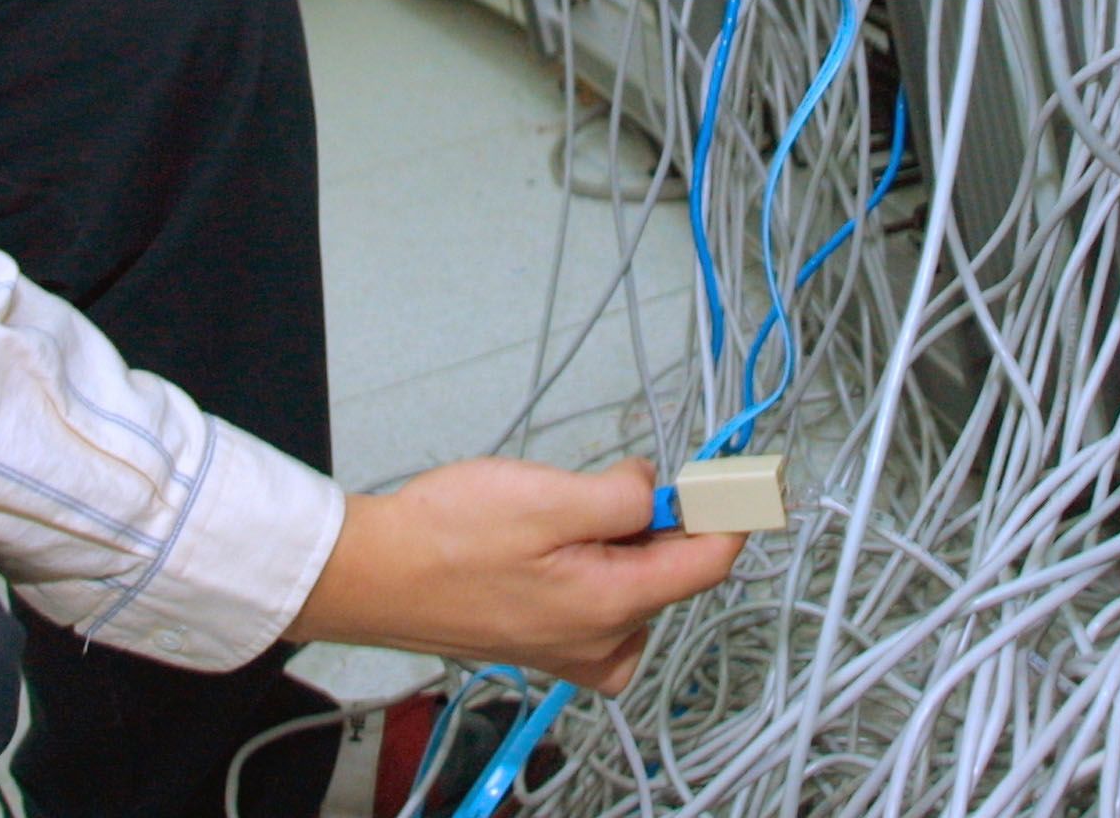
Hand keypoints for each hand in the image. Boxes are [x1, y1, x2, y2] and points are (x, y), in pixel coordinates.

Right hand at [284, 456, 743, 693]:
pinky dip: (599, 564)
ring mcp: (573, 650)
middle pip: (673, 570)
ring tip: (567, 509)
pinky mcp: (547, 644)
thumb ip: (622, 494)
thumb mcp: (549, 496)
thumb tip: (657, 488)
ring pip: (638, 585)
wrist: (374, 575)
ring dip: (625, 539)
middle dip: (661, 517)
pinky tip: (558, 541)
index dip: (732, 508)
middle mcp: (602, 642)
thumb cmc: (447, 538)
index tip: (745, 470)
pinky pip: (604, 604)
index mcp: (612, 607)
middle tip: (616, 478)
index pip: (709, 560)